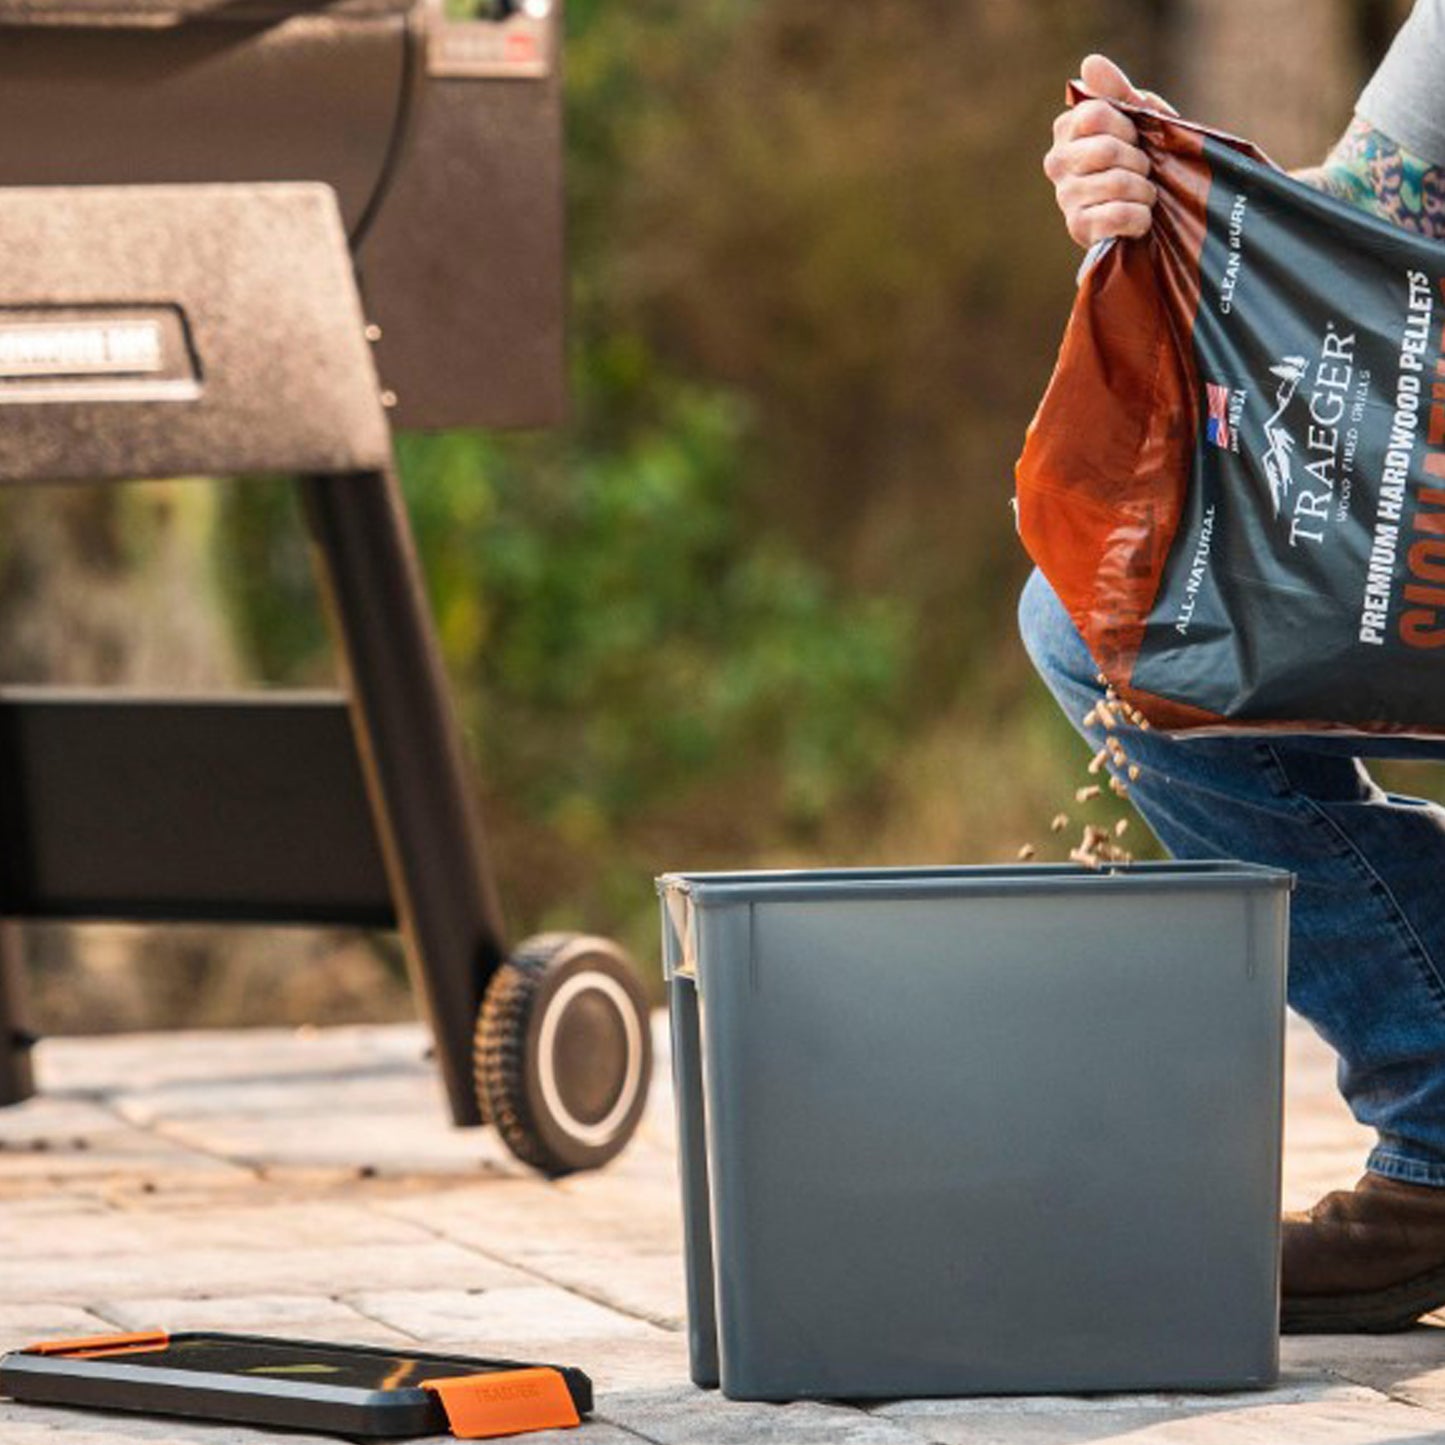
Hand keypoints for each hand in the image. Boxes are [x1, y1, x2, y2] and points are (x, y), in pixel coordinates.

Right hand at [1043, 54, 1175, 248]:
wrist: (1153, 213)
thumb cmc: (1144, 160)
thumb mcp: (1139, 121)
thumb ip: (1117, 92)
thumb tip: (1090, 62)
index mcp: (1067, 130)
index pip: (1094, 114)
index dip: (1126, 126)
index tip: (1135, 138)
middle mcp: (1057, 162)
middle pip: (1106, 150)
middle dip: (1139, 161)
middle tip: (1144, 171)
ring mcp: (1065, 197)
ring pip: (1116, 183)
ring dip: (1145, 190)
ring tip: (1145, 195)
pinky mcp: (1078, 229)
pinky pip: (1117, 214)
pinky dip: (1140, 216)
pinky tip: (1141, 219)